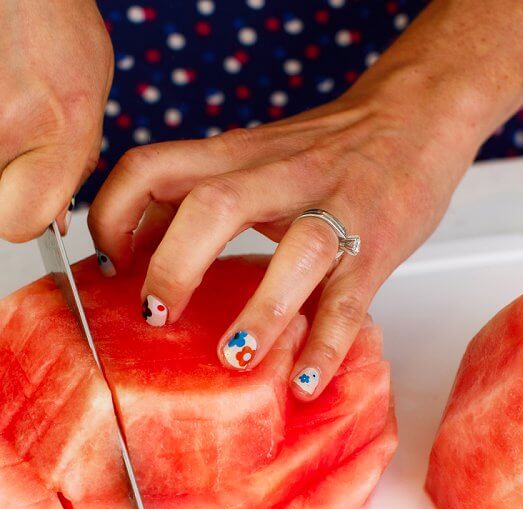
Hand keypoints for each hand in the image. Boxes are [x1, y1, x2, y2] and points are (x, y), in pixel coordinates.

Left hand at [87, 68, 486, 398]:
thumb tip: (128, 247)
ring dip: (260, 311)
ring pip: (297, 252)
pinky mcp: (377, 245)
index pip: (151, 167)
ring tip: (234, 358)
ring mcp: (334, 209)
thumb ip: (193, 194)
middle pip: (213, 206)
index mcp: (234, 156)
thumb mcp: (249, 159)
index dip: (114, 215)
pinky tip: (304, 381)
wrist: (416, 114)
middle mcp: (278, 176)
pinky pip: (352, 299)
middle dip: (175, 266)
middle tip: (157, 316)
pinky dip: (327, 344)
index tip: (106, 266)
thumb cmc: (324, 150)